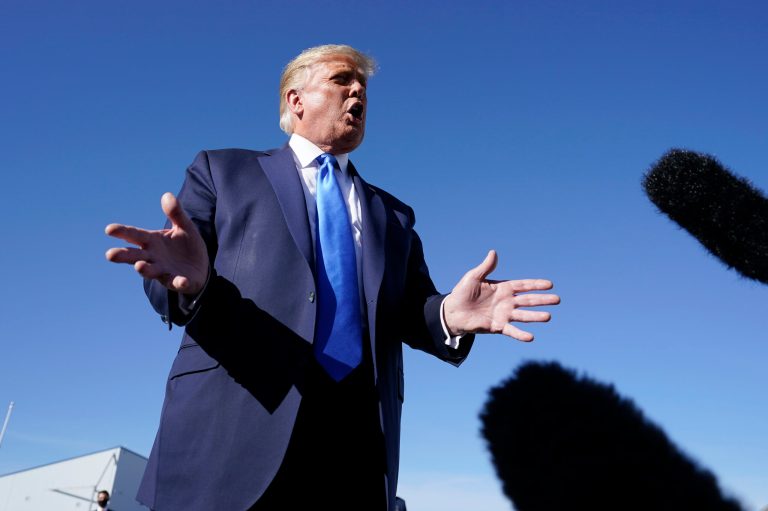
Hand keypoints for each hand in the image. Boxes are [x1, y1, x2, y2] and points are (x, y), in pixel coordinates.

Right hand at [105, 192, 208, 294]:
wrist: (201, 267)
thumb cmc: (186, 245)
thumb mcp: (185, 227)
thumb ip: (176, 213)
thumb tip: (167, 195)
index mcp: (152, 241)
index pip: (134, 235)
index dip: (122, 232)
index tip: (109, 229)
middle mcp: (153, 257)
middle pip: (135, 255)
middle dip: (123, 255)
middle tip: (110, 255)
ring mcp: (163, 270)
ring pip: (150, 271)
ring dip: (145, 269)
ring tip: (139, 266)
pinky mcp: (177, 281)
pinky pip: (176, 282)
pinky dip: (178, 282)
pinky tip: (182, 281)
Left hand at [443, 250, 559, 341]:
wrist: (452, 312)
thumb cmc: (462, 293)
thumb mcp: (473, 277)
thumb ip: (486, 267)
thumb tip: (493, 252)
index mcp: (503, 288)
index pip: (523, 285)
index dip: (536, 285)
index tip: (550, 284)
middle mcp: (506, 302)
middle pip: (528, 300)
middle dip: (542, 300)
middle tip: (557, 299)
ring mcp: (503, 315)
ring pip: (523, 315)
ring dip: (535, 316)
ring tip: (548, 317)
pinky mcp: (497, 327)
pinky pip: (512, 331)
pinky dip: (521, 335)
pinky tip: (531, 337)